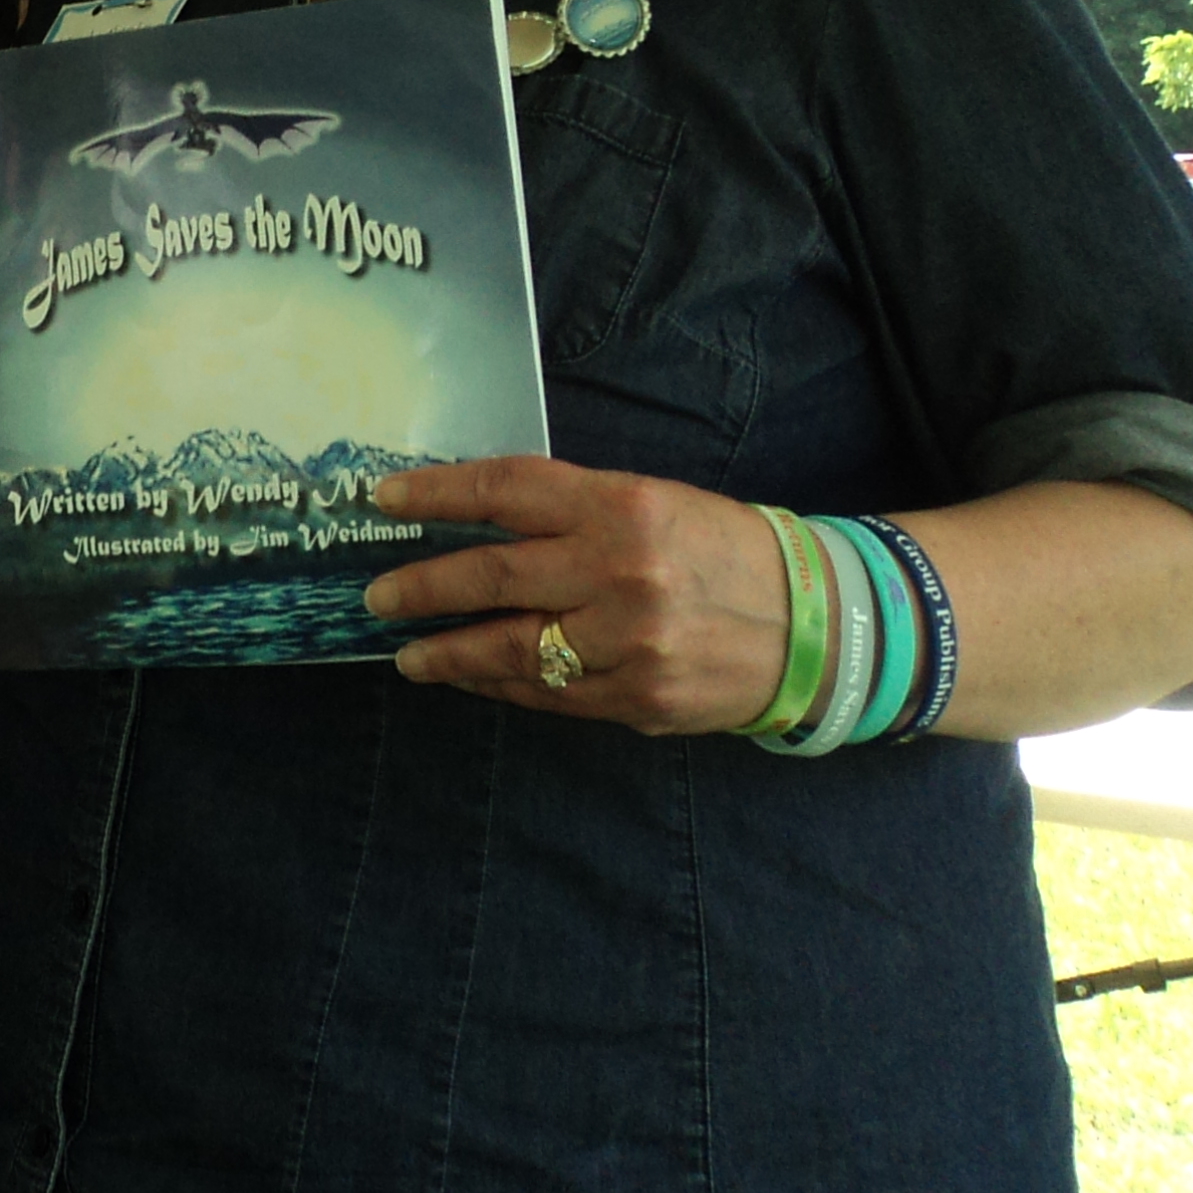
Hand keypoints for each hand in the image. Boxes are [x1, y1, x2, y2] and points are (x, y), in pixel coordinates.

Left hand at [363, 455, 787, 735]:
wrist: (817, 624)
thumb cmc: (721, 550)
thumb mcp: (652, 502)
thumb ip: (570, 512)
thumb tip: (477, 523)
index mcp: (623, 506)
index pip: (505, 490)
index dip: (436, 493)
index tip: (384, 499)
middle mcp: (621, 572)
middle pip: (492, 575)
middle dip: (422, 587)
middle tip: (375, 596)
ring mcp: (629, 644)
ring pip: (511, 649)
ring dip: (448, 653)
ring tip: (408, 653)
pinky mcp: (639, 701)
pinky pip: (549, 695)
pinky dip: (500, 686)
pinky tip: (471, 678)